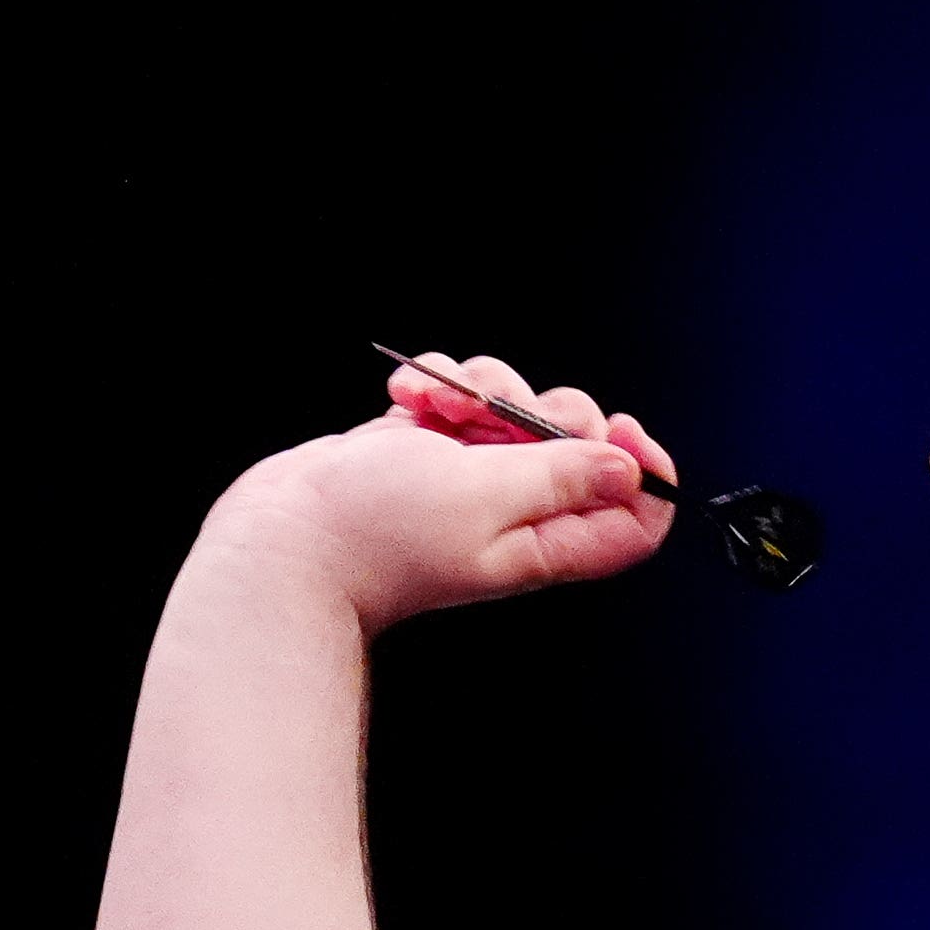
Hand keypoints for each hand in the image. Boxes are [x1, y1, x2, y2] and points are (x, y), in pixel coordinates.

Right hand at [203, 352, 678, 633]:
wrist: (285, 536)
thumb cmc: (374, 532)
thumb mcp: (485, 497)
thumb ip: (560, 477)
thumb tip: (628, 470)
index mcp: (548, 542)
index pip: (635, 517)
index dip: (644, 470)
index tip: (618, 429)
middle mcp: (520, 513)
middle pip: (580, 446)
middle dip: (544, 410)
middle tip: (494, 416)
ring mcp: (475, 478)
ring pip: (517, 409)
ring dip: (480, 390)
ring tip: (433, 407)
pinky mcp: (433, 448)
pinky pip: (464, 398)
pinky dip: (440, 386)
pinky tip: (408, 400)